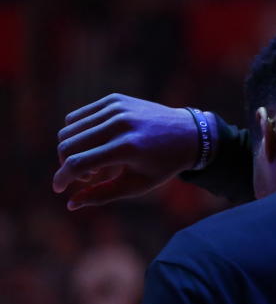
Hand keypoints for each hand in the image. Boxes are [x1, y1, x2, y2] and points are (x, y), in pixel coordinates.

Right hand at [53, 93, 204, 208]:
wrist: (189, 134)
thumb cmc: (163, 165)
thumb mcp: (138, 185)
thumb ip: (103, 195)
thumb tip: (71, 204)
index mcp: (128, 148)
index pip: (80, 163)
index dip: (63, 177)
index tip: (58, 188)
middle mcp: (120, 124)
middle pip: (68, 144)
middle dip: (67, 164)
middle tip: (87, 176)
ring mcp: (116, 108)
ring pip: (70, 129)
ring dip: (72, 150)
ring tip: (95, 163)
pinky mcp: (114, 99)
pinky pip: (79, 116)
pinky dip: (79, 133)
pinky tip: (96, 145)